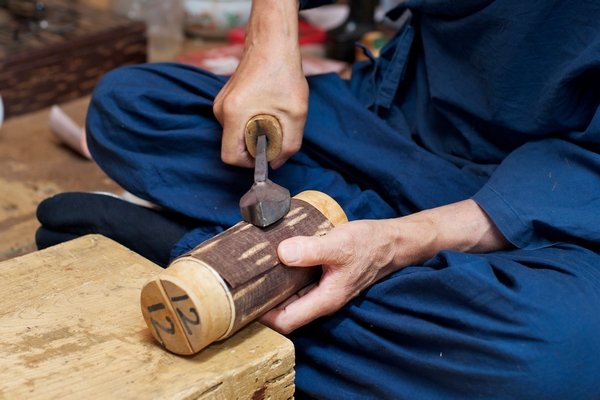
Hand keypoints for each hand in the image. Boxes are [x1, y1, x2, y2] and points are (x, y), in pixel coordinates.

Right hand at [213, 0, 307, 168]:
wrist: (272, 41)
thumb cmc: (283, 73)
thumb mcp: (296, 114)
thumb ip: (289, 145)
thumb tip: (277, 163)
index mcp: (233, 114)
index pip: (229, 157)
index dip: (249, 162)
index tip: (267, 152)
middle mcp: (221, 110)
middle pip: (233, 146)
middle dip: (255, 146)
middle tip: (276, 129)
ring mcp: (220, 103)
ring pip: (235, 134)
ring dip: (255, 133)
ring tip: (273, 114)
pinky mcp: (225, 99)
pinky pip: (236, 123)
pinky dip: (252, 123)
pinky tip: (267, 107)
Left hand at [259, 200, 511, 333]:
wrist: (393, 241)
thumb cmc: (369, 245)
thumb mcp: (339, 245)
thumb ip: (311, 250)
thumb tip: (281, 253)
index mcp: (324, 300)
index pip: (286, 322)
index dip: (263, 316)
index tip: (243, 299)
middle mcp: (322, 299)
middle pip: (285, 310)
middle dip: (263, 300)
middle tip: (241, 282)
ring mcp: (323, 288)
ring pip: (291, 295)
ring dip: (273, 285)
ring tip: (252, 269)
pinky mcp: (324, 275)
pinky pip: (298, 280)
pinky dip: (285, 272)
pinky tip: (274, 256)